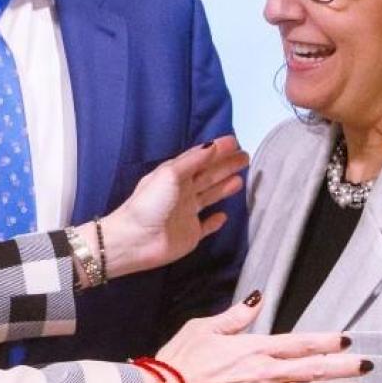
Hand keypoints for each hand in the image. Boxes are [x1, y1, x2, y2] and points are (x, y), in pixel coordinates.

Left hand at [98, 135, 246, 279]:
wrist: (135, 240)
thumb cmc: (150, 204)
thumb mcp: (170, 175)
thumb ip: (192, 160)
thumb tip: (213, 145)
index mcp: (176, 176)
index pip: (200, 159)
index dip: (217, 150)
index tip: (235, 142)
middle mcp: (182, 192)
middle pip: (209, 175)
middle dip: (226, 166)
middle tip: (245, 157)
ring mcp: (187, 214)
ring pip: (209, 196)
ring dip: (223, 187)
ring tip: (240, 178)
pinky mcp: (191, 234)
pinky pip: (206, 226)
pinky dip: (215, 221)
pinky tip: (224, 216)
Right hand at [151, 295, 367, 382]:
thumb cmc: (182, 359)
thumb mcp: (206, 327)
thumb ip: (237, 316)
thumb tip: (259, 297)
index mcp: (255, 350)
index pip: (301, 344)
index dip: (327, 342)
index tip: (347, 340)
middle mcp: (265, 376)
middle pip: (312, 371)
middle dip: (343, 367)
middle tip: (366, 365)